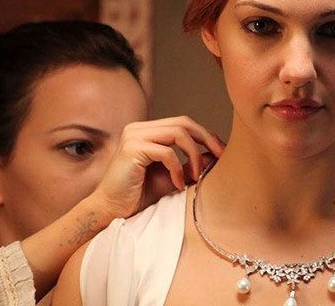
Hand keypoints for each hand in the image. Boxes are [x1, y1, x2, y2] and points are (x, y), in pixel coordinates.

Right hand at [88, 116, 224, 218]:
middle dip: (207, 139)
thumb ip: (191, 164)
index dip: (206, 135)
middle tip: (221, 157)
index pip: (184, 123)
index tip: (222, 153)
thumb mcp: (173, 178)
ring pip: (178, 133)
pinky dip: (178, 169)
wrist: (112, 212)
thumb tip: (215, 155)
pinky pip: (167, 152)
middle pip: (184, 123)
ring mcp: (134, 135)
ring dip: (193, 156)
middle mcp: (140, 128)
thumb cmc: (140, 196)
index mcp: (148, 131)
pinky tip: (177, 185)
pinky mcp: (132, 148)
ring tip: (196, 177)